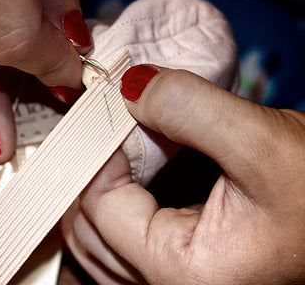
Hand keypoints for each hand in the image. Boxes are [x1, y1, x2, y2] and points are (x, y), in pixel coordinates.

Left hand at [62, 65, 304, 283]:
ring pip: (99, 242)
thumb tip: (130, 86)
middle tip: (111, 130)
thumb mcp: (263, 143)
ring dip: (99, 192)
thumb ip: (189, 107)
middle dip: (93, 173)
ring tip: (120, 150)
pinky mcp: (178, 267)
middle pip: (89, 231)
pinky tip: (131, 175)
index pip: (100, 209)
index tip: (109, 116)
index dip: (97, 155)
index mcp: (183, 273)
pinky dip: (116, 206)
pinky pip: (120, 244)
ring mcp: (170, 282)